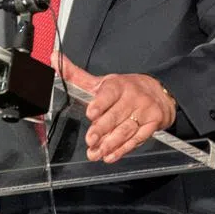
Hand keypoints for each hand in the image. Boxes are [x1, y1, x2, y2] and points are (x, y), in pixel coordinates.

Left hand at [53, 53, 175, 163]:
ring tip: (96, 152)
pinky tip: (111, 155)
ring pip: (125, 130)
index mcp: (118, 85)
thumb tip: (55, 58)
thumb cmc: (126, 89)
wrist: (160, 93)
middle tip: (90, 140)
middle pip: (115, 116)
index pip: (108, 94)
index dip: (100, 104)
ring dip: (110, 144)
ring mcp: (144, 111)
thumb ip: (77, 75)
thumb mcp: (103, 81)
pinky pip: (137, 139)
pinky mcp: (153, 124)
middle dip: (101, 130)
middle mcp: (132, 97)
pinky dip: (123, 149)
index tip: (91, 113)